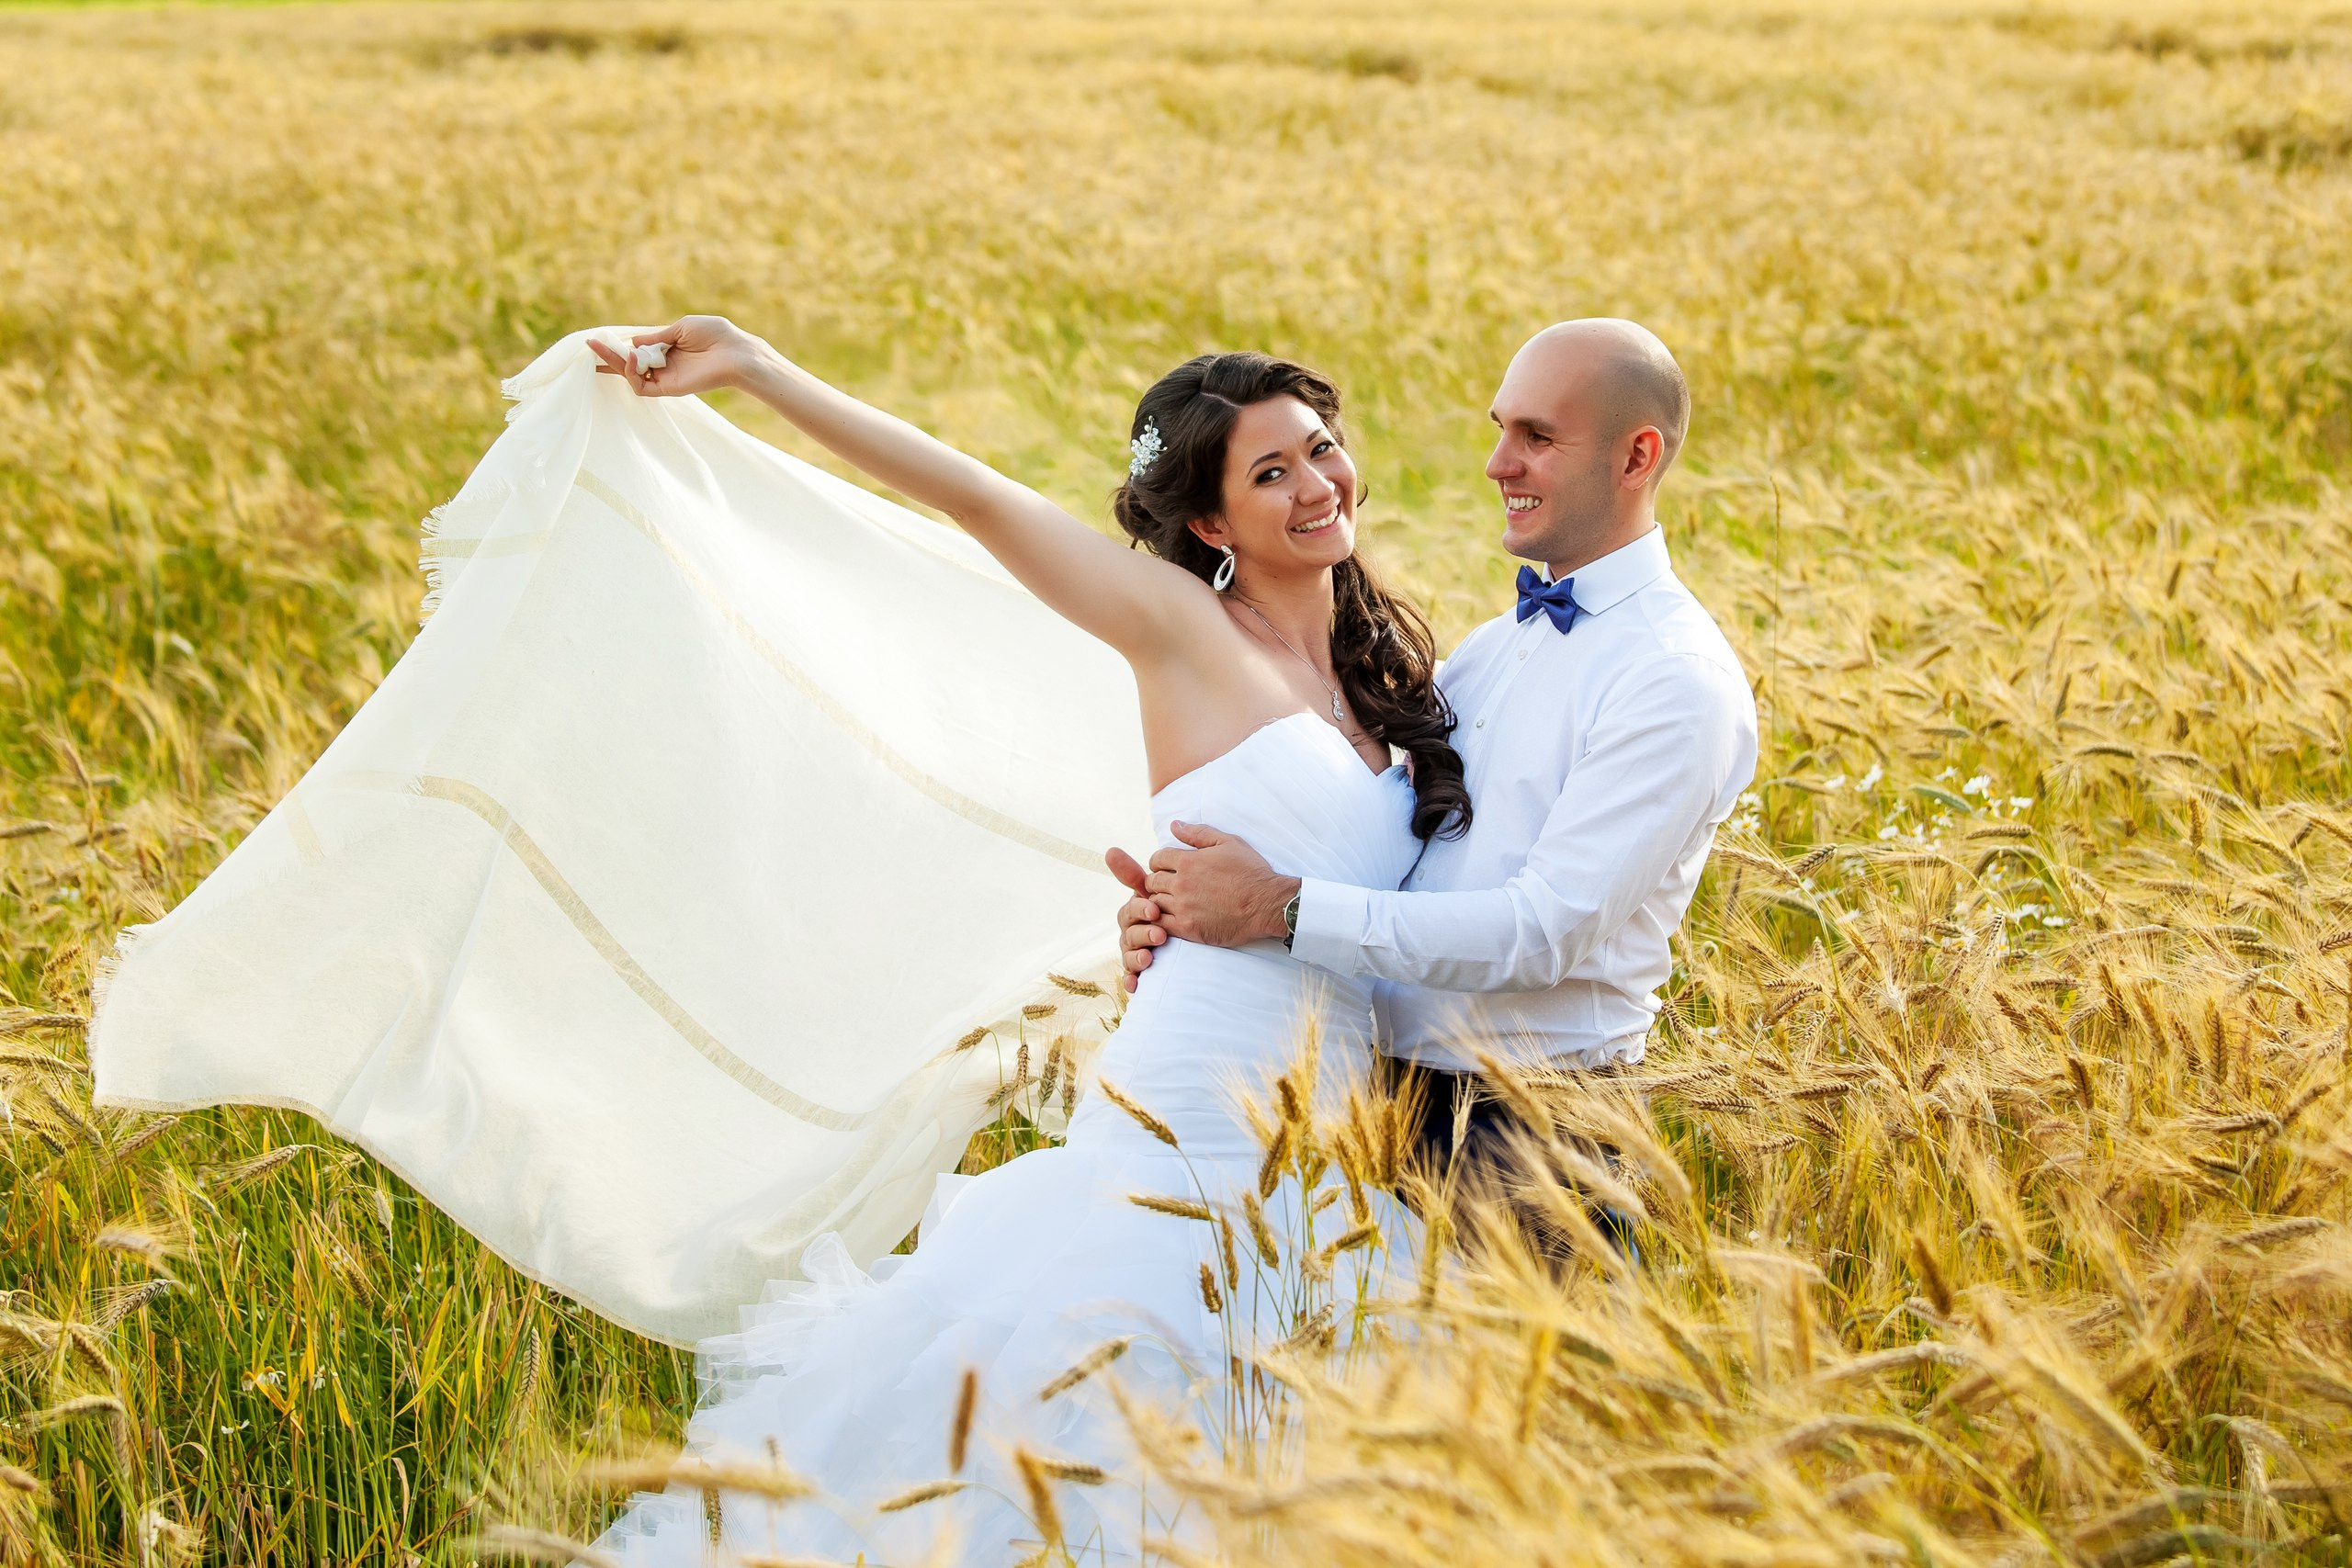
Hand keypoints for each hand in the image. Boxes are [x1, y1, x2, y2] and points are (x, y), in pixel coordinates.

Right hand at [588, 315, 769, 398]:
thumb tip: (633, 342)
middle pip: (628, 363)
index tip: (600, 338)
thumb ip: (657, 336)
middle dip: (608, 355)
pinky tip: (631, 359)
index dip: (620, 344)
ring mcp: (664, 377)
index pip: (637, 348)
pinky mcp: (668, 389)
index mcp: (668, 347)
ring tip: (604, 348)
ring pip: (631, 375)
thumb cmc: (715, 335)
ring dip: (617, 362)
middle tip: (589, 345)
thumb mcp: (681, 327)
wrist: (735, 352)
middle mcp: (663, 364)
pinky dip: (631, 374)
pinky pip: (640, 386)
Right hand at [1106, 847, 1164, 993]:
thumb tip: (1109, 850)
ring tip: (1151, 957)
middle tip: (1160, 934)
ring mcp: (1136, 953)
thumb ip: (1137, 873)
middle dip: (1143, 933)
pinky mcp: (1141, 973)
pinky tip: (1136, 984)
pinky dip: (1132, 981)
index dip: (1140, 909)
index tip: (1154, 908)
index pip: (1130, 910)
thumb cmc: (1174, 907)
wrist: (1200, 933)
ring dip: (1137, 957)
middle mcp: (1133, 933)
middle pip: (1129, 934)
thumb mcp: (1159, 890)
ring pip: (1129, 956)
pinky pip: (1132, 978)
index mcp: (1136, 912)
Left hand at [1143, 823, 1299, 949]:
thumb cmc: (1251, 872)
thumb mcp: (1228, 843)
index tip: (1168, 868)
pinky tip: (1172, 918)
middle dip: (1157, 881)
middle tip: (1169, 886)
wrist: (1267, 904)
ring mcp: (1183, 907)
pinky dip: (1161, 921)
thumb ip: (1198, 833)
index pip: (1157, 858)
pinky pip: (1161, 924)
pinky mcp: (1188, 928)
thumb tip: (1174, 825)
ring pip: (1153, 903)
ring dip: (1159, 901)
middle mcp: (1181, 883)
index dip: (1160, 862)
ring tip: (1170, 903)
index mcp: (1188, 861)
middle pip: (1152, 881)